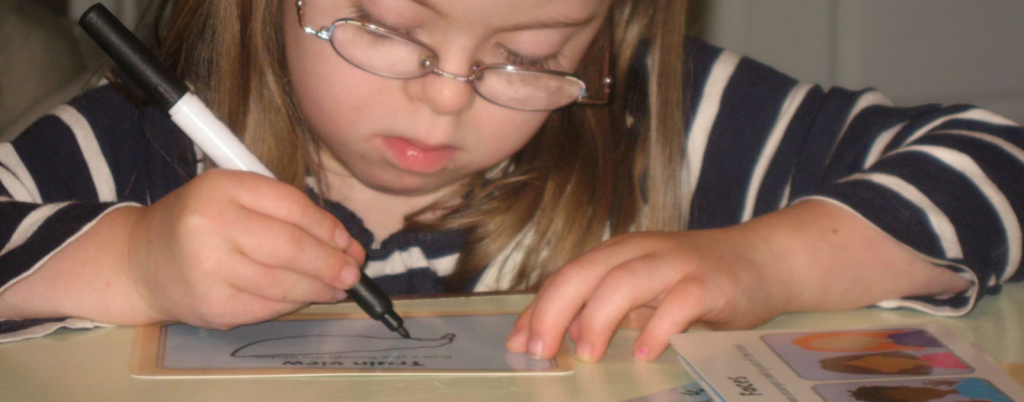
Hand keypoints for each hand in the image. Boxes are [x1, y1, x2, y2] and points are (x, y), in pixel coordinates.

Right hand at [124, 169, 365, 329]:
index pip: (292, 206)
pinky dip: (294, 304)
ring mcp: (209, 268)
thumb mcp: (234, 197)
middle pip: (291, 247)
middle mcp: (212, 225)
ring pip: (284, 283)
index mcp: (222, 187)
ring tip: (339, 287)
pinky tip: (307, 298)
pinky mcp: (213, 305)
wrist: (142, 261)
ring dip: (320, 288)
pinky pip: (268, 307)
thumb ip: (286, 212)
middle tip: (354, 272)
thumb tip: (346, 244)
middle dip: (331, 263)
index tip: (349, 242)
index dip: (329, 227)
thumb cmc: (200, 224)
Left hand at [505, 227, 790, 362]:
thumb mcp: (646, 293)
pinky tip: (648, 353)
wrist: (764, 260)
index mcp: (619, 254)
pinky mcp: (710, 282)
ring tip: (586, 353)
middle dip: (556, 311)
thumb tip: (562, 337)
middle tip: (541, 350)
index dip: (539, 308)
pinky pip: (680, 302)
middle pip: (585, 272)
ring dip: (599, 317)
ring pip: (625, 281)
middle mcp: (641, 252)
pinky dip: (660, 327)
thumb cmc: (696, 281)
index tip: (520, 344)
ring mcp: (676, 264)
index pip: (567, 276)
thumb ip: (608, 309)